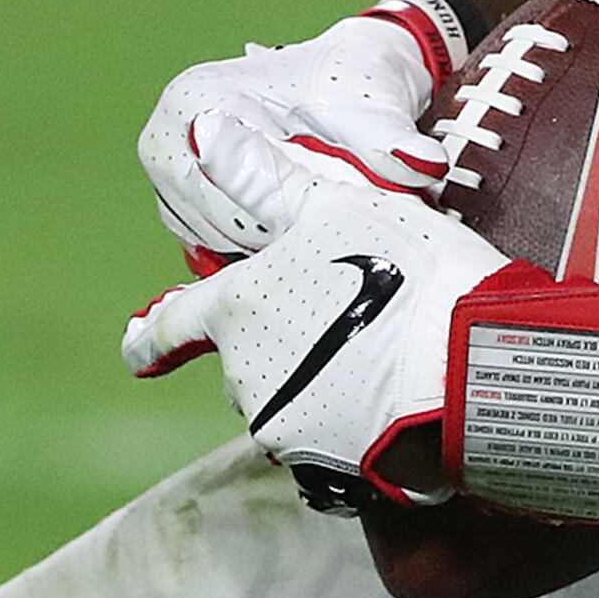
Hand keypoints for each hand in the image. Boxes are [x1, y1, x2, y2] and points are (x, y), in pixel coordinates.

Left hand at [121, 120, 510, 507]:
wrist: (465, 366)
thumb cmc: (400, 270)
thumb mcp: (333, 204)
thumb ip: (263, 179)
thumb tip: (203, 133)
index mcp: (235, 309)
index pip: (171, 324)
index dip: (150, 333)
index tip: (133, 346)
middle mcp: (242, 373)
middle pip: (241, 358)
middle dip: (273, 341)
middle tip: (333, 316)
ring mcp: (281, 423)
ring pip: (283, 394)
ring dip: (311, 375)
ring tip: (374, 348)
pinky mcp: (325, 464)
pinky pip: (323, 432)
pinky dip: (343, 413)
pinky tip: (388, 389)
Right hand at [138, 0, 467, 264]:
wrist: (353, 79)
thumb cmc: (357, 84)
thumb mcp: (374, 108)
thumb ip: (391, 141)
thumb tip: (424, 165)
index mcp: (194, 101)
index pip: (229, 188)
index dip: (288, 211)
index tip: (336, 212)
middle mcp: (166, 140)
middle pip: (218, 221)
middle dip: (282, 228)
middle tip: (336, 221)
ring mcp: (168, 177)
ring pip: (217, 241)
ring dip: (273, 242)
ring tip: (320, 217)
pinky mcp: (183, 208)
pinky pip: (217, 250)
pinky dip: (261, 248)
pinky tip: (300, 228)